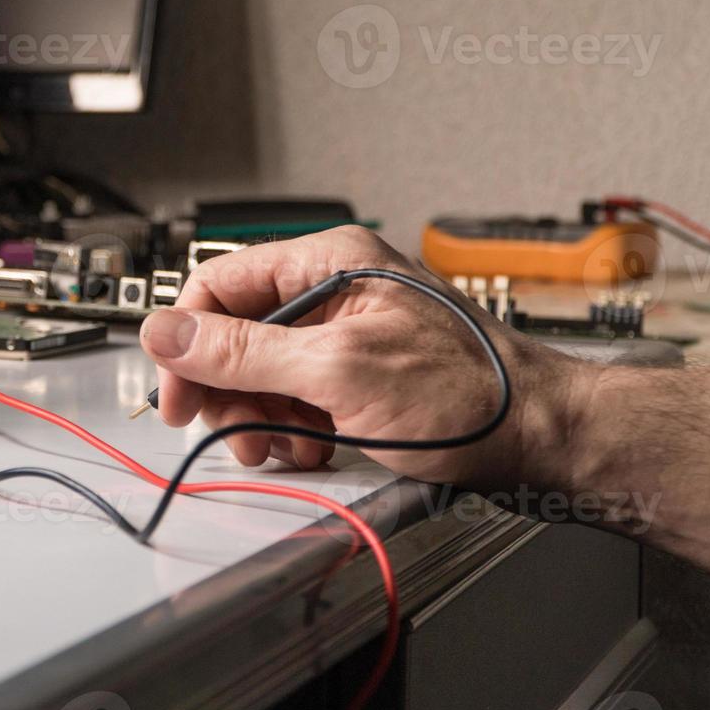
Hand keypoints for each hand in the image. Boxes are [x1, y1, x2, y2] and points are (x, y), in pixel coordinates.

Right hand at [138, 226, 586, 488]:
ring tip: (289, 445)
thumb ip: (244, 352)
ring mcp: (344, 333)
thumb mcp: (337, 372)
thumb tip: (169, 332)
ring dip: (263, 419)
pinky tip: (316, 446)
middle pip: (235, 336)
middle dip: (231, 392)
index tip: (178, 394)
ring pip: (261, 374)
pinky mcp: (355, 373)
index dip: (188, 342)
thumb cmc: (469, 395)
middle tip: (239, 433)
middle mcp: (332, 289)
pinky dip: (293, 430)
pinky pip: (293, 398)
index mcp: (327, 263)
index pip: (220, 285)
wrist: (540, 438)